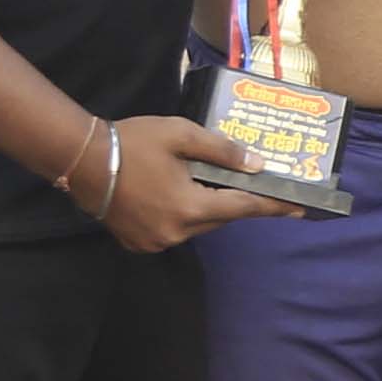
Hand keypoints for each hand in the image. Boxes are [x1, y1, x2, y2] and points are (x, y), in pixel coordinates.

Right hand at [99, 117, 287, 253]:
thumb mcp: (182, 135)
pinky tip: (175, 196)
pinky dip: (182, 216)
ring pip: (197, 227)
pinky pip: (174, 232)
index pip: (243, 208)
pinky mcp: (139, 244)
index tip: (300, 209)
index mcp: (190, 207)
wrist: (81, 158)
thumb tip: (257, 166)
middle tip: (250, 184)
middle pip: (220, 218)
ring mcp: (156, 243)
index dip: (273, 206)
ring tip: (205, 183)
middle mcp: (176, 233)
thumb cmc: (133, 141)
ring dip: (206, 208)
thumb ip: (222, 151)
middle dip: (235, 201)